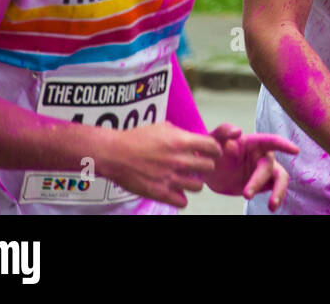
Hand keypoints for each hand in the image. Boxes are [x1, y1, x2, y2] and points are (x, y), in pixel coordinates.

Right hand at [104, 121, 221, 207]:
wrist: (114, 154)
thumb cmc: (137, 138)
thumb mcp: (164, 127)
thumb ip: (182, 135)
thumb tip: (195, 140)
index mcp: (181, 141)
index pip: (213, 147)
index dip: (214, 150)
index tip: (211, 152)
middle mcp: (178, 160)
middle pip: (209, 167)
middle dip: (205, 166)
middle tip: (198, 166)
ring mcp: (169, 178)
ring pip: (198, 186)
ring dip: (194, 182)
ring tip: (186, 179)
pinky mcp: (159, 192)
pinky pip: (183, 201)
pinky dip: (181, 197)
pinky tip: (175, 190)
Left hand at [205, 123, 298, 210]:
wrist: (208, 171)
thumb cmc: (213, 150)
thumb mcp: (214, 138)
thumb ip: (224, 131)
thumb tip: (238, 131)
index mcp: (255, 142)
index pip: (273, 141)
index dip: (284, 145)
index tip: (295, 150)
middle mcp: (263, 156)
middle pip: (269, 167)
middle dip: (259, 181)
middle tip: (246, 194)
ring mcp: (264, 171)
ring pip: (280, 179)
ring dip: (278, 192)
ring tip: (271, 206)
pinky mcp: (263, 185)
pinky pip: (274, 190)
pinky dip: (276, 198)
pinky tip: (272, 207)